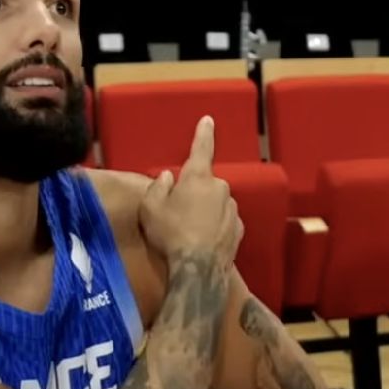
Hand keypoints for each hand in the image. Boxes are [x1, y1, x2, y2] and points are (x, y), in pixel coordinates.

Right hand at [140, 116, 242, 264]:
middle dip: (193, 193)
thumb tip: (168, 177)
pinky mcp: (239, 230)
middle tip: (176, 213)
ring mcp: (232, 209)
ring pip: (215, 203)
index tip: (208, 119)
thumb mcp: (150, 209)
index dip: (203, 133)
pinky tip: (202, 242)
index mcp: (198, 178)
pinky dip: (214, 228)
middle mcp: (220, 188)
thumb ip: (158, 187)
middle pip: (205, 183)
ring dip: (204, 211)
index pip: (201, 149)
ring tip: (188, 232)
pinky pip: (223, 222)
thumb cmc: (171, 234)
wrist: (198, 269)